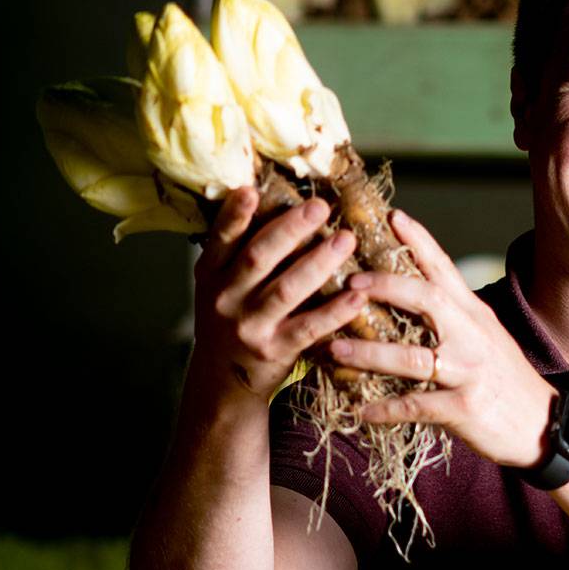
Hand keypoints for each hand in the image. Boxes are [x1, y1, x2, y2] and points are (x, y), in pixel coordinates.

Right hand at [191, 186, 366, 402]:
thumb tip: (264, 197)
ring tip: (346, 239)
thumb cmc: (231, 319)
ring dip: (319, 262)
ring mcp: (249, 326)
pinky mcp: (275, 351)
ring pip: (287, 289)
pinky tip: (357, 296)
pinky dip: (334, 311)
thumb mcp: (220, 284)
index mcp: (210, 274)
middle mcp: (225, 298)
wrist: (223, 380)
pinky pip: (309, 327)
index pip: (221, 238)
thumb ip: (237, 251)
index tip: (251, 189)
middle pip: (259, 257)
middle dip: (290, 229)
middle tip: (321, 206)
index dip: (234, 215)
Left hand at [327, 209, 556, 467]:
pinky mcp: (464, 408)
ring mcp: (468, 372)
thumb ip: (453, 315)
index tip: (392, 216)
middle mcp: (472, 336)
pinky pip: (416, 406)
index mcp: (474, 314)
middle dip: (385, 287)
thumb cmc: (507, 379)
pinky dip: (384, 408)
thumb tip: (410, 294)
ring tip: (333, 347)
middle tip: (349, 282)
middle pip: (427, 299)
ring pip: (412, 357)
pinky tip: (359, 409)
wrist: (545, 424)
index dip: (419, 241)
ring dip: (369, 353)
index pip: (445, 269)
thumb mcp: (486, 336)